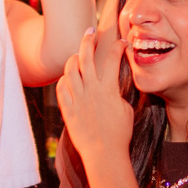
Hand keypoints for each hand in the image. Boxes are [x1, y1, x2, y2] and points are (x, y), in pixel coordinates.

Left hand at [55, 17, 132, 163]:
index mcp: (108, 89)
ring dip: (73, 59)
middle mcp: (90, 91)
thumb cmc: (120, 134)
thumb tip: (112, 86)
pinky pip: (61, 89)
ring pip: (69, 70)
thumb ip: (117, 94)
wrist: (104, 155)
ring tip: (77, 56)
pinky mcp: (68, 110)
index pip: (112, 59)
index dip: (118, 47)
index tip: (122, 43)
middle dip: (88, 40)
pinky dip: (63, 80)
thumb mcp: (126, 109)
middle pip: (86, 57)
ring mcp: (77, 99)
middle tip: (90, 33)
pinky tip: (68, 79)